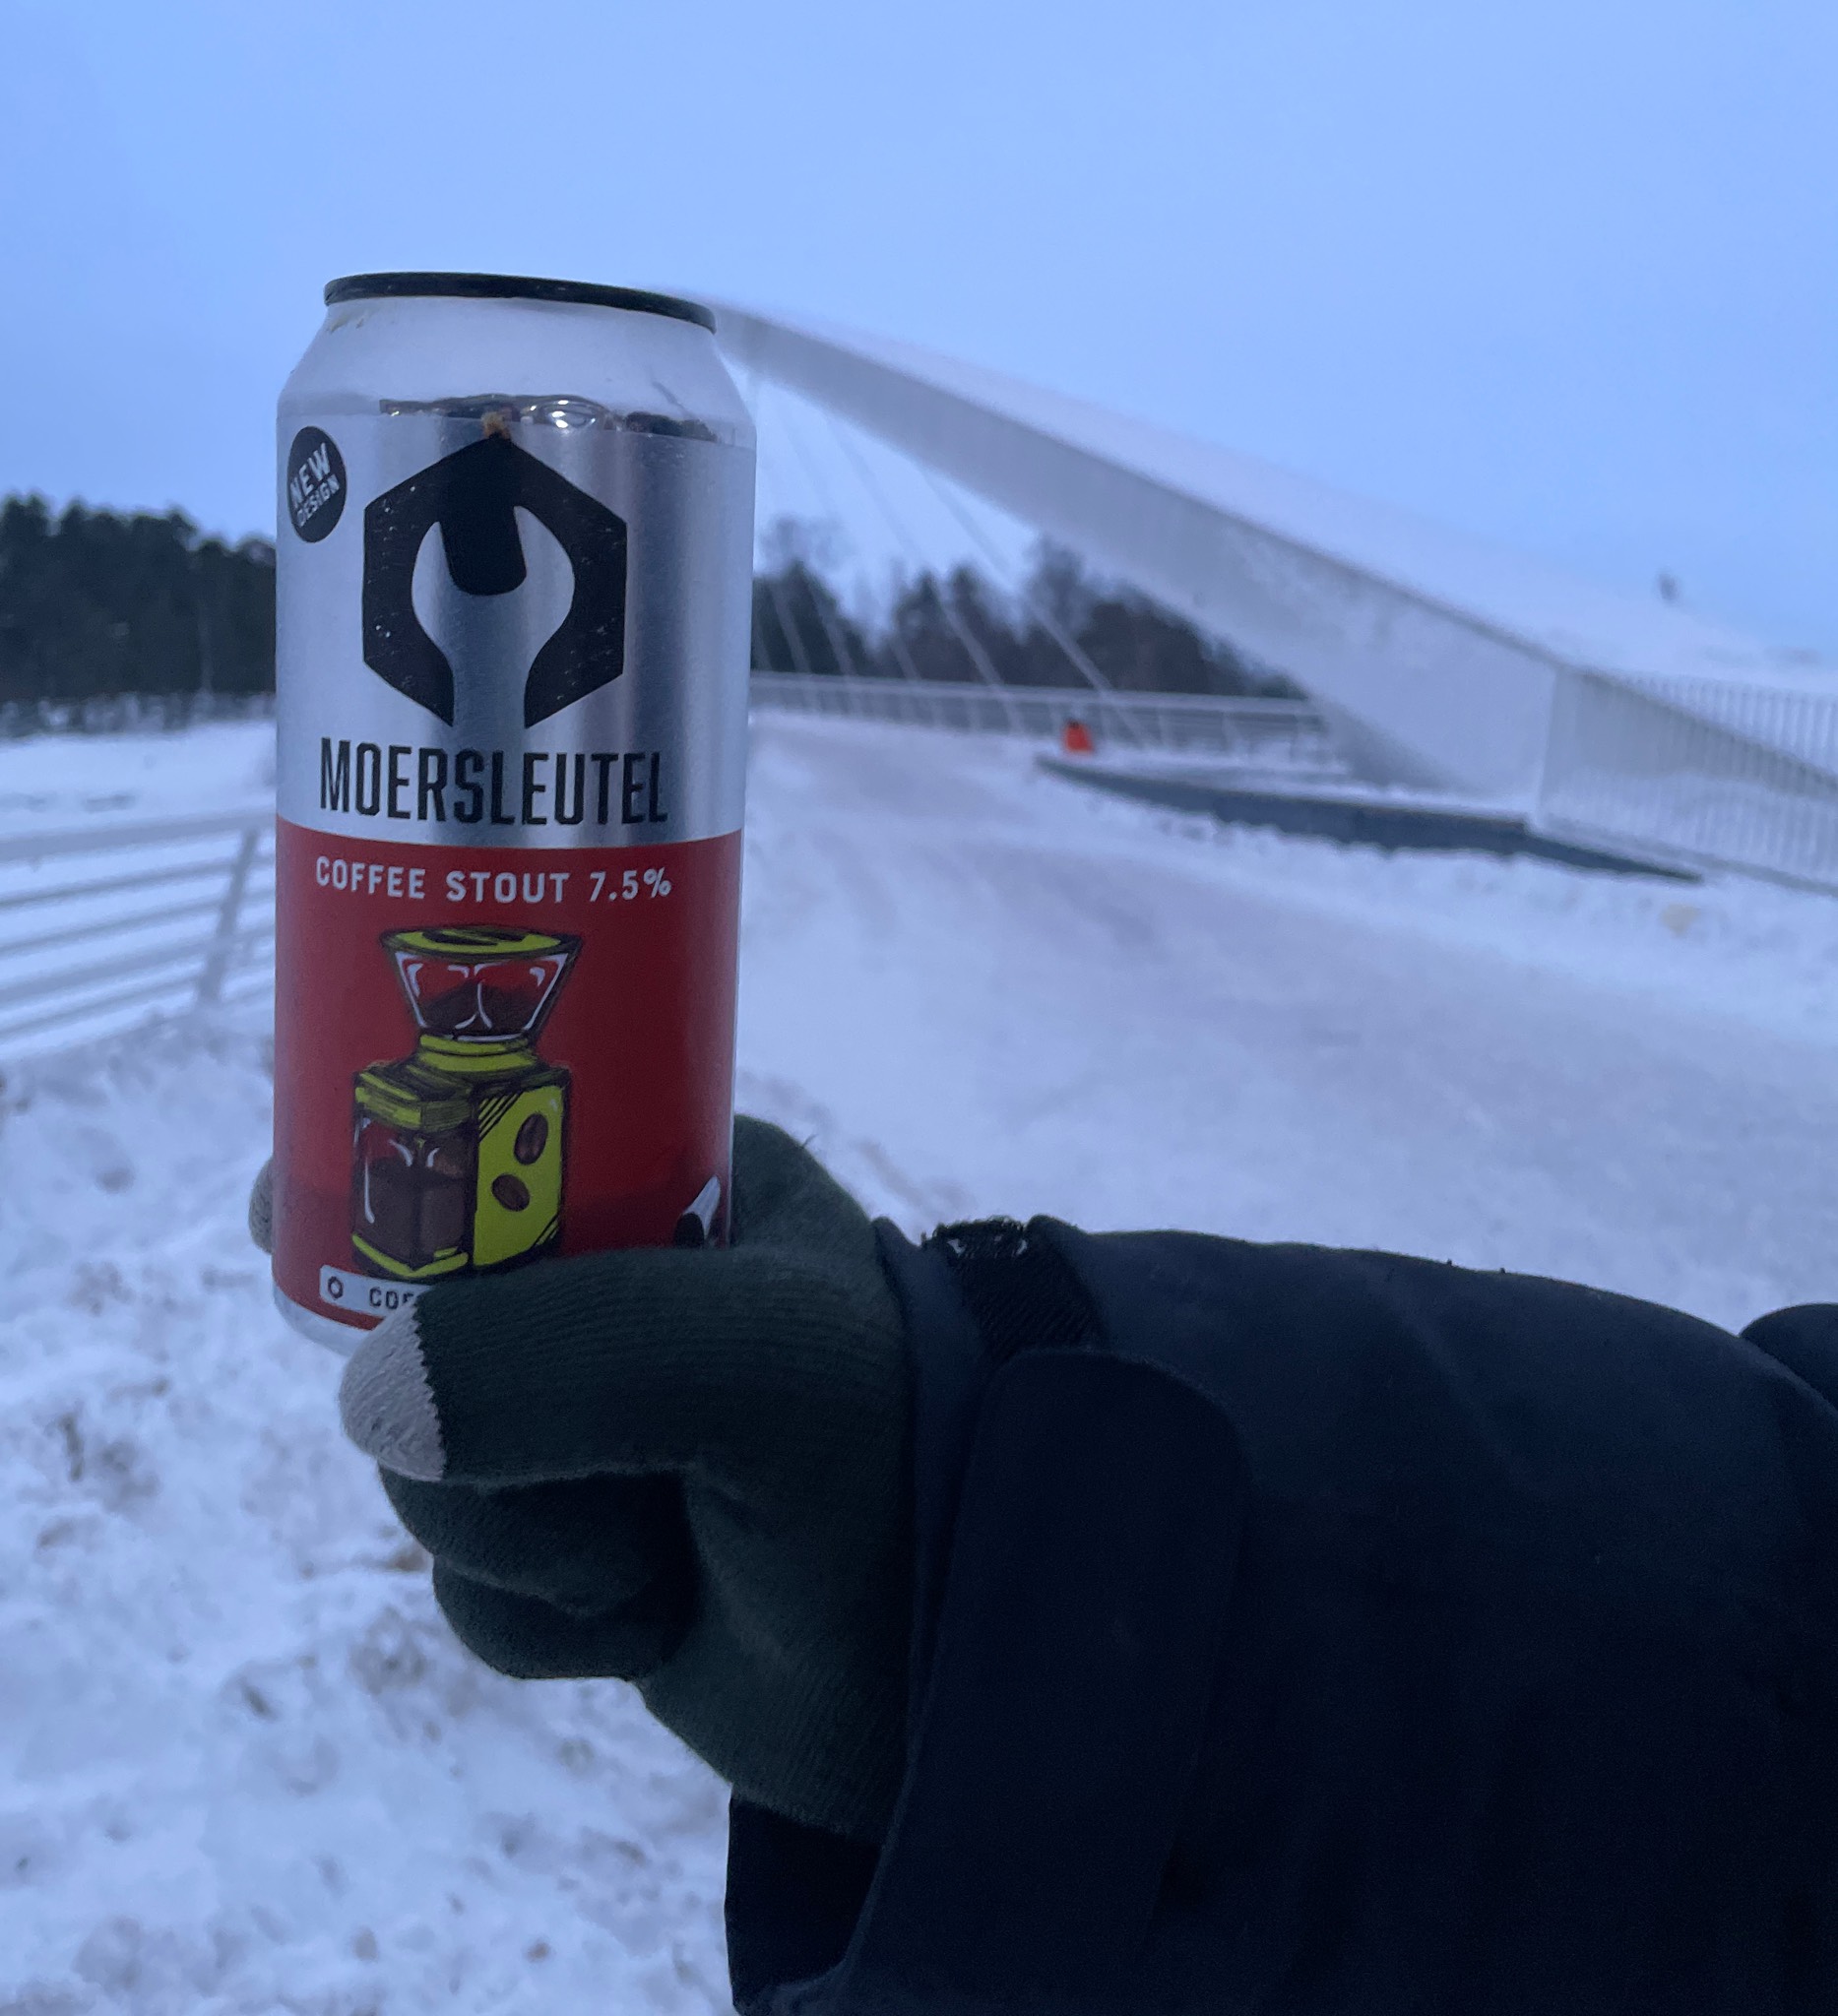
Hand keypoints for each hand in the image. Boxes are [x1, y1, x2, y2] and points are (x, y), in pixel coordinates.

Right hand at [330, 1118, 913, 1843]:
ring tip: (641, 1553)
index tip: (286, 1211)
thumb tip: (369, 1400)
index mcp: (676, 1190)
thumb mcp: (756, 1365)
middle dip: (458, 1416)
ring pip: (432, 1465)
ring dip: (515, 1534)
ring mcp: (601, 1432)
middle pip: (421, 1325)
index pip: (491, 1136)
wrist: (972, 1668)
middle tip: (523, 1451)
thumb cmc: (890, 1458)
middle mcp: (627, 1302)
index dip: (382, 1168)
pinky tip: (642, 1617)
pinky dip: (537, 1616)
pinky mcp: (588, 1558)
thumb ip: (564, 1355)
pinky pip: (473, 1583)